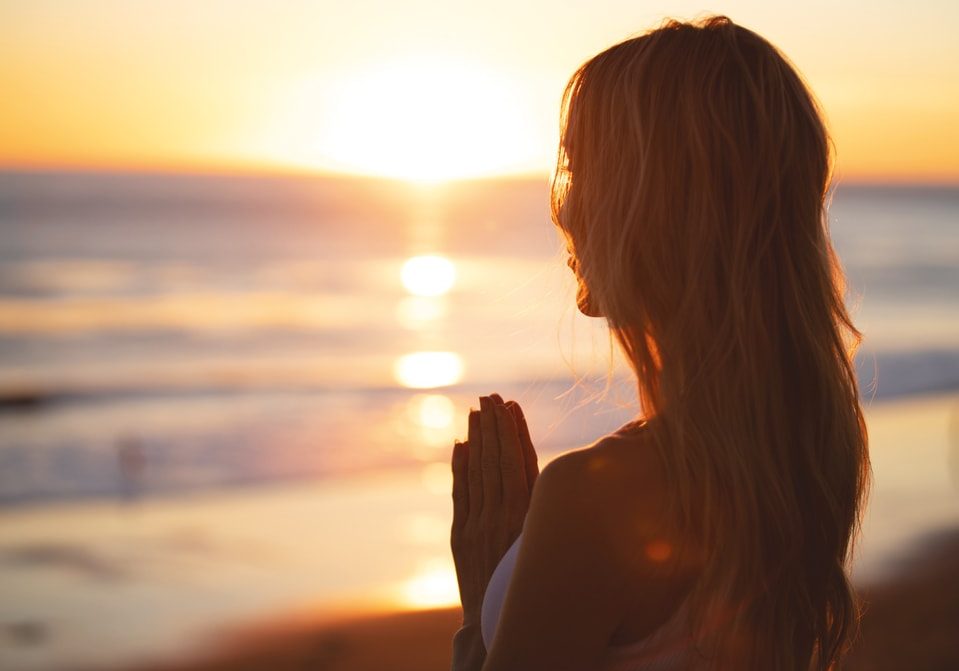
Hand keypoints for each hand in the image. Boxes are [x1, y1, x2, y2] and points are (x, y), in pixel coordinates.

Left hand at [450, 393, 538, 625]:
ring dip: (477, 438)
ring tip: (477, 410)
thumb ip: (540, 504)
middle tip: (490, 396)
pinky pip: (459, 494)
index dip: (514, 431)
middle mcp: (502, 517)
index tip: (511, 405)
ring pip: (477, 472)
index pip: (520, 461)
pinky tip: (460, 445)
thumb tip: (540, 466)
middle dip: (494, 426)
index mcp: (529, 517)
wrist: (499, 624)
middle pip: (497, 460)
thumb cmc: (532, 582)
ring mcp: (478, 526)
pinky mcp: (460, 537)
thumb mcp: (544, 540)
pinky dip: (459, 468)